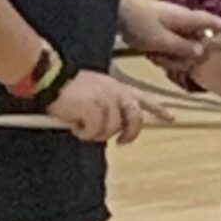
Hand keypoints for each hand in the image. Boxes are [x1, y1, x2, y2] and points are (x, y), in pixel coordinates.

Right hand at [48, 70, 169, 145]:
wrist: (51, 79)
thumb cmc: (68, 87)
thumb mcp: (95, 90)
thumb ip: (110, 104)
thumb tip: (115, 126)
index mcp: (117, 86)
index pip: (143, 97)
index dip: (158, 109)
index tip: (170, 117)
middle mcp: (116, 92)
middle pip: (135, 120)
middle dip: (129, 134)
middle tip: (121, 142)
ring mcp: (106, 101)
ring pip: (112, 130)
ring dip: (97, 133)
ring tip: (83, 125)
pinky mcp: (95, 110)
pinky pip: (95, 132)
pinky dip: (84, 133)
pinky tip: (75, 124)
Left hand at [120, 0, 220, 66]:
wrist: (114, 11)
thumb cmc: (138, 22)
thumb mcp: (160, 40)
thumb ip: (182, 47)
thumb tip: (203, 52)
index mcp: (186, 18)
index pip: (213, 22)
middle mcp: (182, 20)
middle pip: (196, 42)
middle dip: (184, 56)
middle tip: (165, 59)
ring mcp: (172, 25)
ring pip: (182, 47)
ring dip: (170, 56)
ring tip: (152, 54)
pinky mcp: (162, 30)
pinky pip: (169, 47)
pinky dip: (161, 53)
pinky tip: (148, 52)